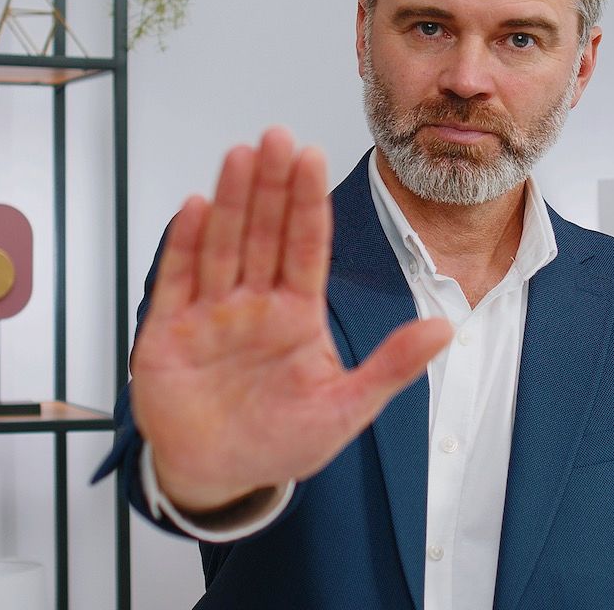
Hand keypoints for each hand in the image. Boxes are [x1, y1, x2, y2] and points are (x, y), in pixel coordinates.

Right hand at [130, 128, 451, 512]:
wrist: (219, 477)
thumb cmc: (281, 442)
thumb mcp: (347, 408)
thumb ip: (393, 367)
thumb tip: (444, 328)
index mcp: (296, 313)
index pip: (305, 245)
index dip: (308, 202)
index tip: (313, 157)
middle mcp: (254, 303)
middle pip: (263, 232)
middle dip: (270, 185)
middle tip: (278, 137)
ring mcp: (211, 314)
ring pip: (223, 245)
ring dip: (231, 200)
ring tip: (241, 155)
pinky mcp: (169, 332)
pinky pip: (178, 281)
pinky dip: (184, 245)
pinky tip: (196, 207)